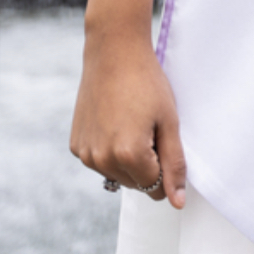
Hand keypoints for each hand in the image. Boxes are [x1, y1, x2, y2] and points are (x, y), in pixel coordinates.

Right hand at [69, 0, 186, 210]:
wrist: (113, 50)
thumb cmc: (147, 82)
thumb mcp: (169, 121)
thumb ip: (175, 164)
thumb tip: (178, 202)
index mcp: (129, 155)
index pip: (156, 188)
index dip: (165, 164)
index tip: (162, 135)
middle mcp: (103, 160)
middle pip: (136, 184)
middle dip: (147, 163)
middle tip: (147, 124)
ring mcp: (86, 154)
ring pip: (117, 175)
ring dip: (128, 159)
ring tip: (131, 120)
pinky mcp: (76, 146)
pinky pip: (100, 161)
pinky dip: (110, 150)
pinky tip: (114, 121)